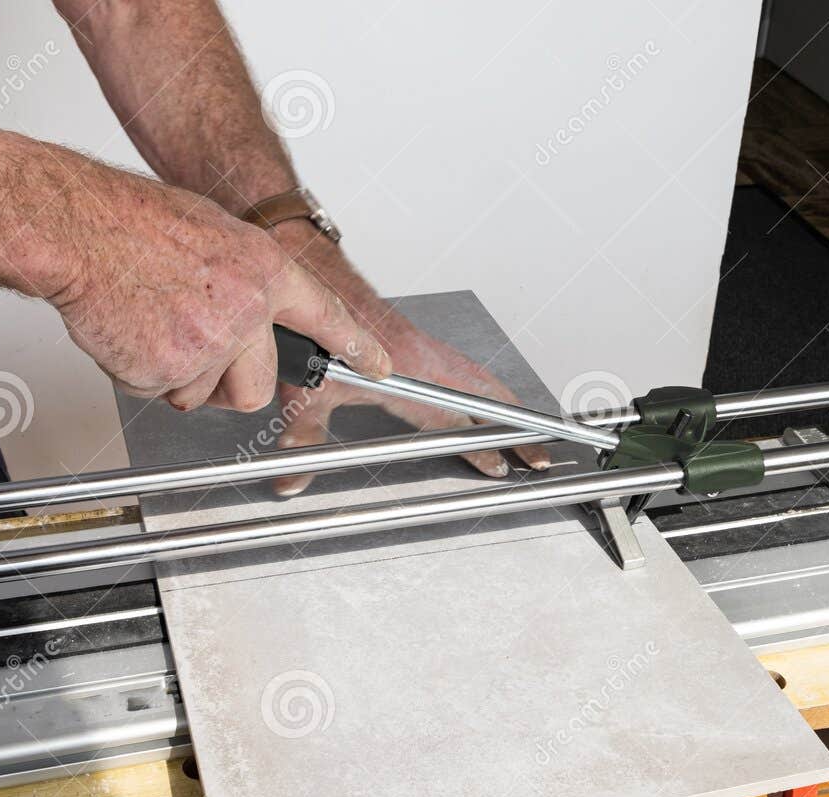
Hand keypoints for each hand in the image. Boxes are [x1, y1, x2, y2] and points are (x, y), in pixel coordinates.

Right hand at [46, 175, 389, 412]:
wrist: (80, 230)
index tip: (380, 366)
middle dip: (225, 384)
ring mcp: (212, 343)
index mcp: (264, 270)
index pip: (325, 315)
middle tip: (189, 348)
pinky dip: (137, 372)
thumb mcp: (213, 235)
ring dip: (174, 375)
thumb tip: (251, 319)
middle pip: (256, 387)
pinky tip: (128, 329)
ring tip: (149, 321)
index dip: (355, 346)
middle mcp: (248, 310)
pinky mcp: (171, 369)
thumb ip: (243, 282)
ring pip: (203, 395)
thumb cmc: (133, 225)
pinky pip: (160, 393)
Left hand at [264, 223, 552, 496]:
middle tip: (536, 457)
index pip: (453, 418)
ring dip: (508, 409)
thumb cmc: (319, 333)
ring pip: (482, 383)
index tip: (497, 466)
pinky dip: (491, 390)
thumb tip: (292, 481)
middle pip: (485, 399)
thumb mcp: (308, 392)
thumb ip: (305, 439)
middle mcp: (427, 361)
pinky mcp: (425, 348)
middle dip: (513, 430)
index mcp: (408, 374)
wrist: (317, 282)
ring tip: (531, 436)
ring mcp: (430, 352)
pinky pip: (470, 371)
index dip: (478, 445)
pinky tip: (496, 403)